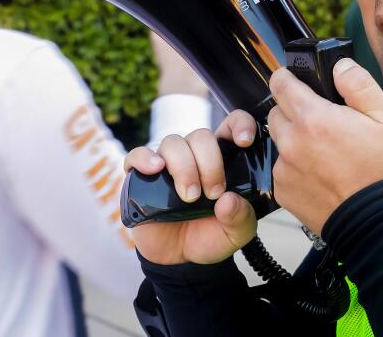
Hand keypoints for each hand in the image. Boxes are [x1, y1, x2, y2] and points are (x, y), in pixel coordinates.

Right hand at [123, 112, 258, 265]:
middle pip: (201, 136)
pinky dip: (144, 158)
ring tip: (190, 196)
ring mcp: (167, 164)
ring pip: (173, 143)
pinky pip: (137, 155)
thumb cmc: (210, 235)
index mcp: (222, 159)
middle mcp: (194, 155)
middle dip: (210, 163)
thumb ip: (241, 218)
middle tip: (213, 193)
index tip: (245, 141)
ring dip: (184, 167)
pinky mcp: (141, 177)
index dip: (240, 124)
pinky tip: (155, 170)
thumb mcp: (236, 233)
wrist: (179, 259)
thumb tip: (228, 201)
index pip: (231, 125)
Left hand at [266, 59, 382, 234]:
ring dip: (296, 140)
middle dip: (294, 110)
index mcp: (314, 118)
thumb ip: (358, 84)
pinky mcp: (285, 194)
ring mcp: (285, 171)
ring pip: (280, 142)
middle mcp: (292, 143)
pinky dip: (297, 167)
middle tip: (323, 120)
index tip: (296, 80)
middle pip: (276, 112)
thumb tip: (339, 66)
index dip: (288, 77)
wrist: (381, 224)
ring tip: (326, 152)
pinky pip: (283, 170)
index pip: (280, 84)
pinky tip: (323, 174)